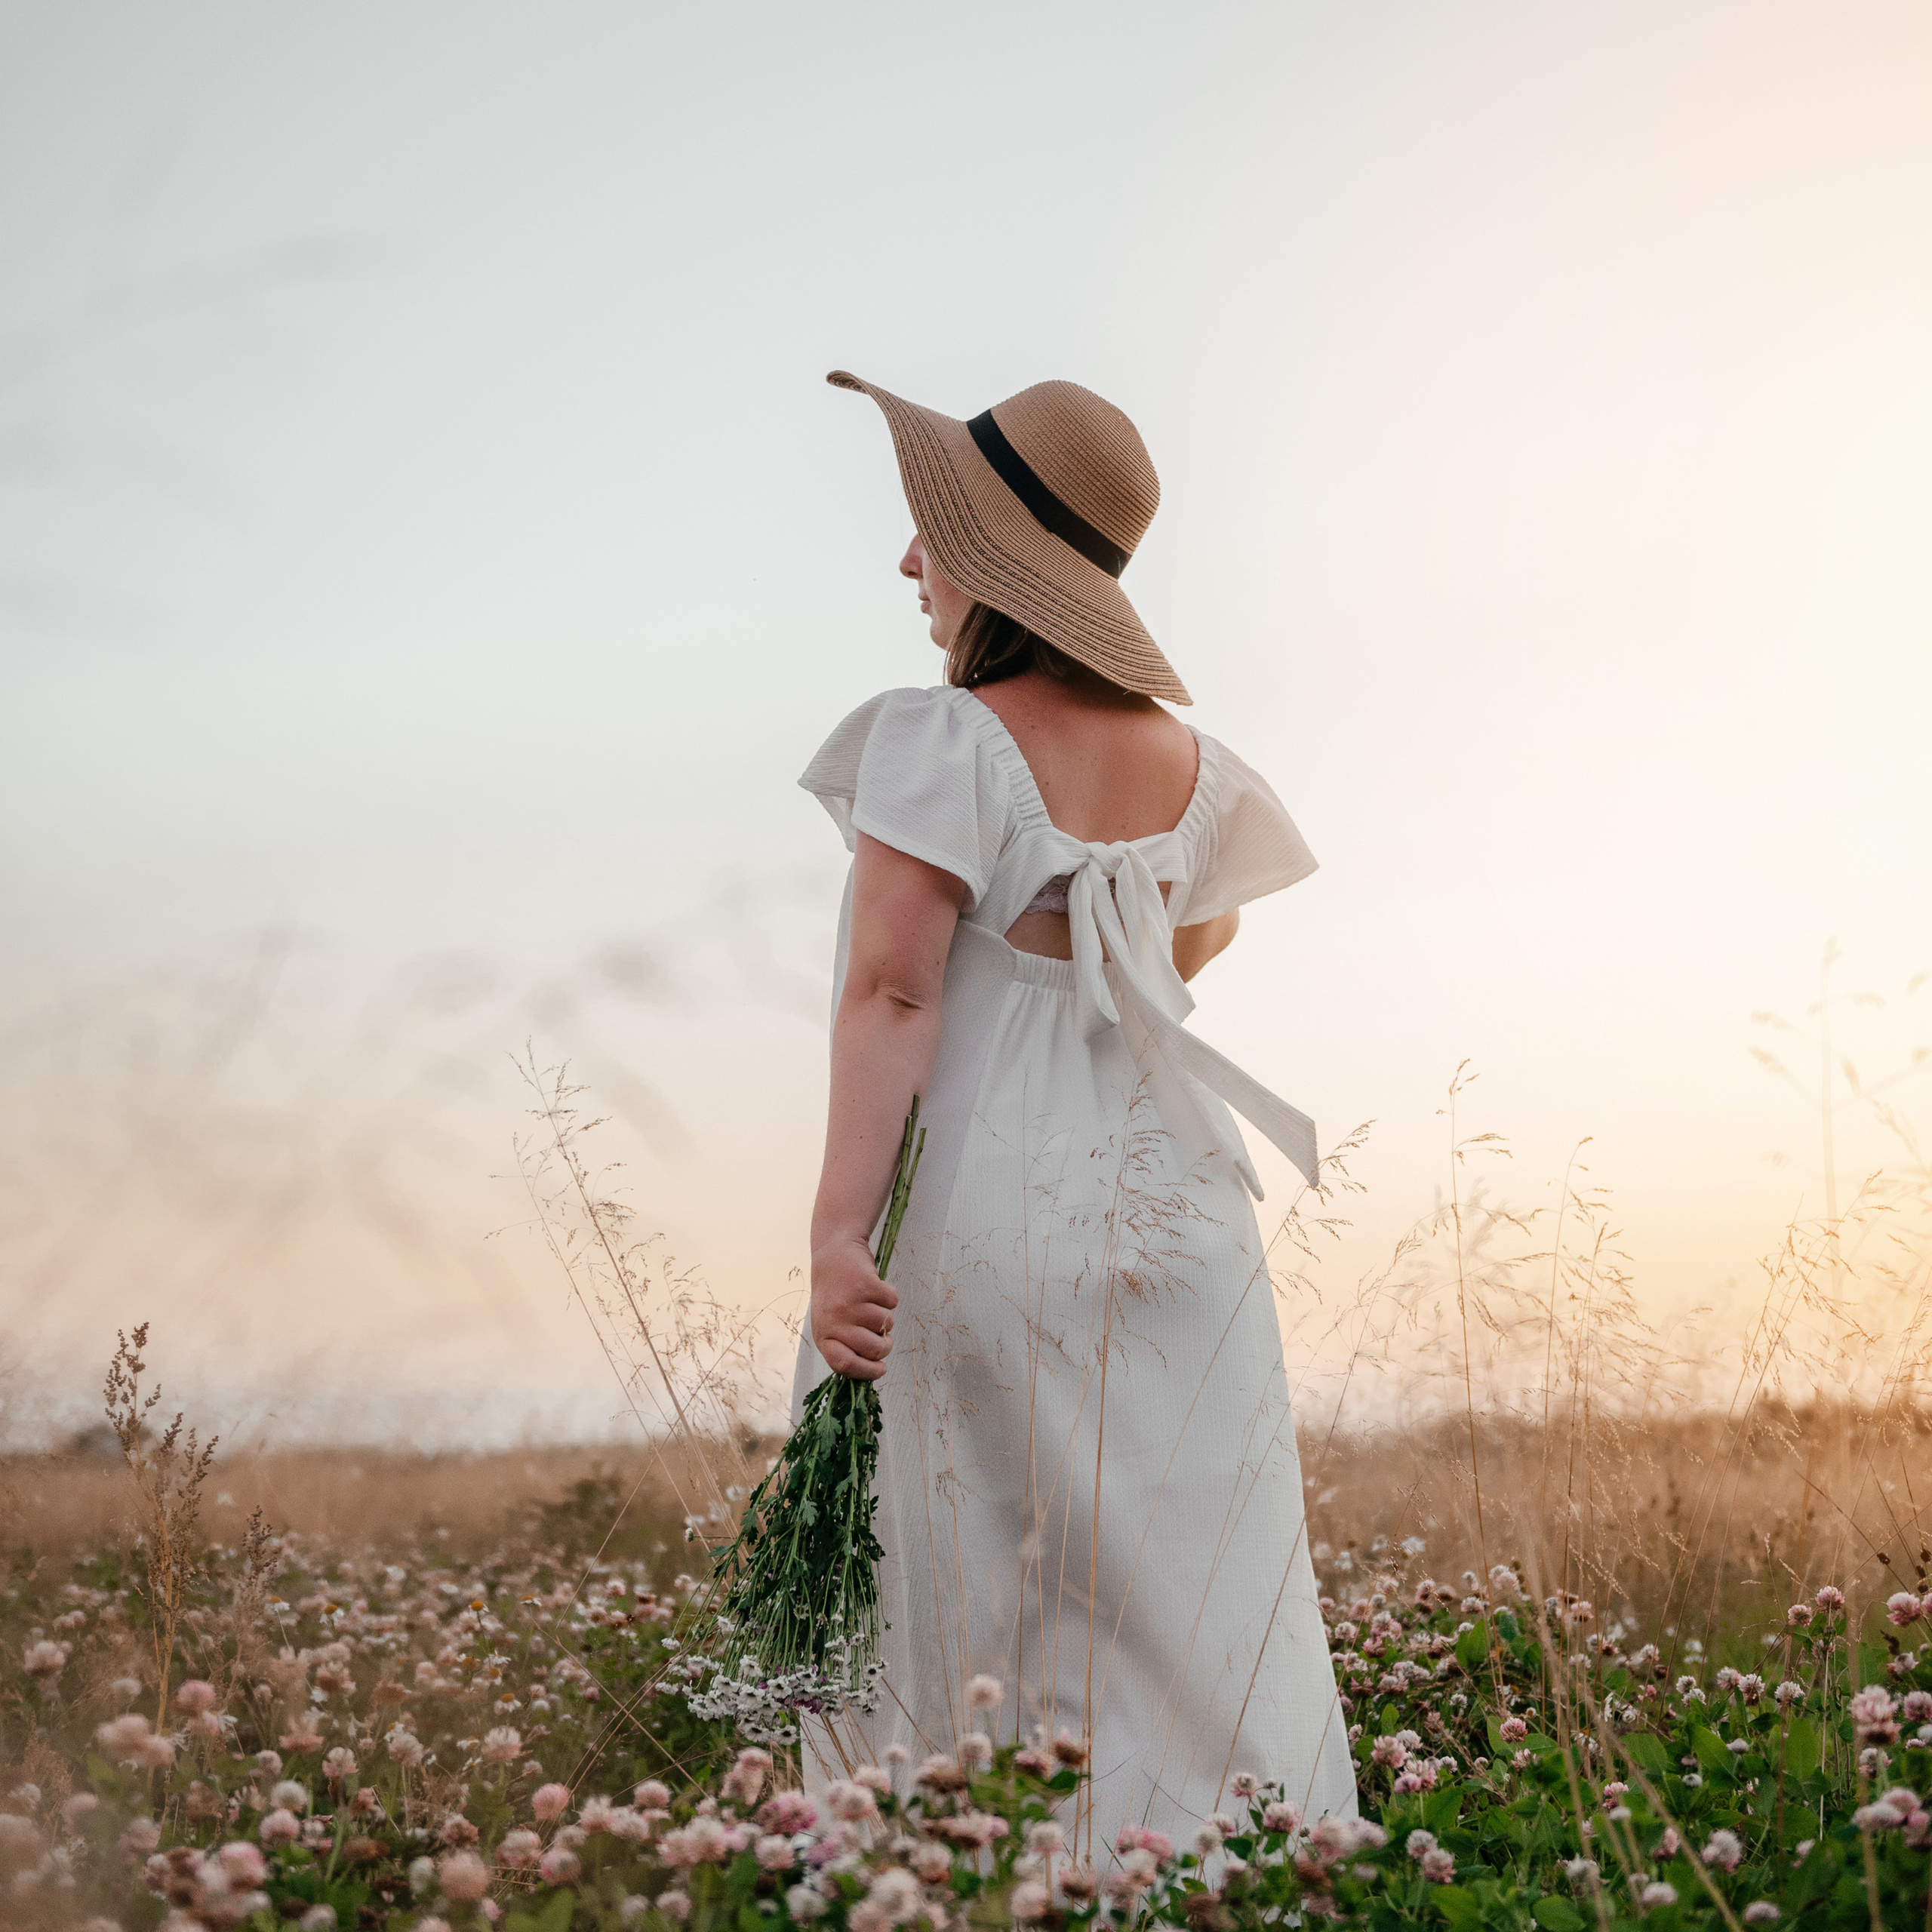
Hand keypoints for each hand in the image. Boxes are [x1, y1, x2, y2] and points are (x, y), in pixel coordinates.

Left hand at [810, 1236, 897, 1380]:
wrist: (833, 1255)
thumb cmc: (835, 1295)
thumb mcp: (830, 1324)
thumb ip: (845, 1347)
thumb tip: (873, 1369)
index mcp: (824, 1335)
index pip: (844, 1365)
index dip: (867, 1372)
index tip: (881, 1369)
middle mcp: (834, 1321)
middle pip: (874, 1349)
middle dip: (886, 1345)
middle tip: (882, 1334)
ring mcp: (850, 1303)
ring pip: (887, 1324)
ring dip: (886, 1316)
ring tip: (871, 1304)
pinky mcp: (865, 1284)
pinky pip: (892, 1301)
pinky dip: (889, 1296)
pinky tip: (874, 1289)